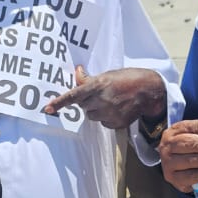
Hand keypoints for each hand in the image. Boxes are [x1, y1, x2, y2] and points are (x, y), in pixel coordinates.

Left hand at [43, 65, 165, 129]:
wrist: (150, 91)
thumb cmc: (128, 78)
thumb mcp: (108, 74)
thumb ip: (91, 79)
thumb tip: (77, 73)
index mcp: (98, 85)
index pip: (74, 95)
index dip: (60, 102)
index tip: (47, 109)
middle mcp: (102, 100)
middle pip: (83, 106)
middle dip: (87, 101)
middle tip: (100, 94)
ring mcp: (109, 113)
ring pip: (92, 116)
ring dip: (96, 109)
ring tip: (111, 101)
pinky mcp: (115, 123)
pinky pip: (103, 123)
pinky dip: (107, 117)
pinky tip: (118, 109)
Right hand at [159, 120, 197, 192]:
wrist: (172, 165)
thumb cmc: (186, 147)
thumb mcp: (191, 135)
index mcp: (172, 133)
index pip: (189, 127)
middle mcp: (167, 148)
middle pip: (189, 144)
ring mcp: (169, 165)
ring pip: (190, 161)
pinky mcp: (174, 179)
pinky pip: (192, 178)